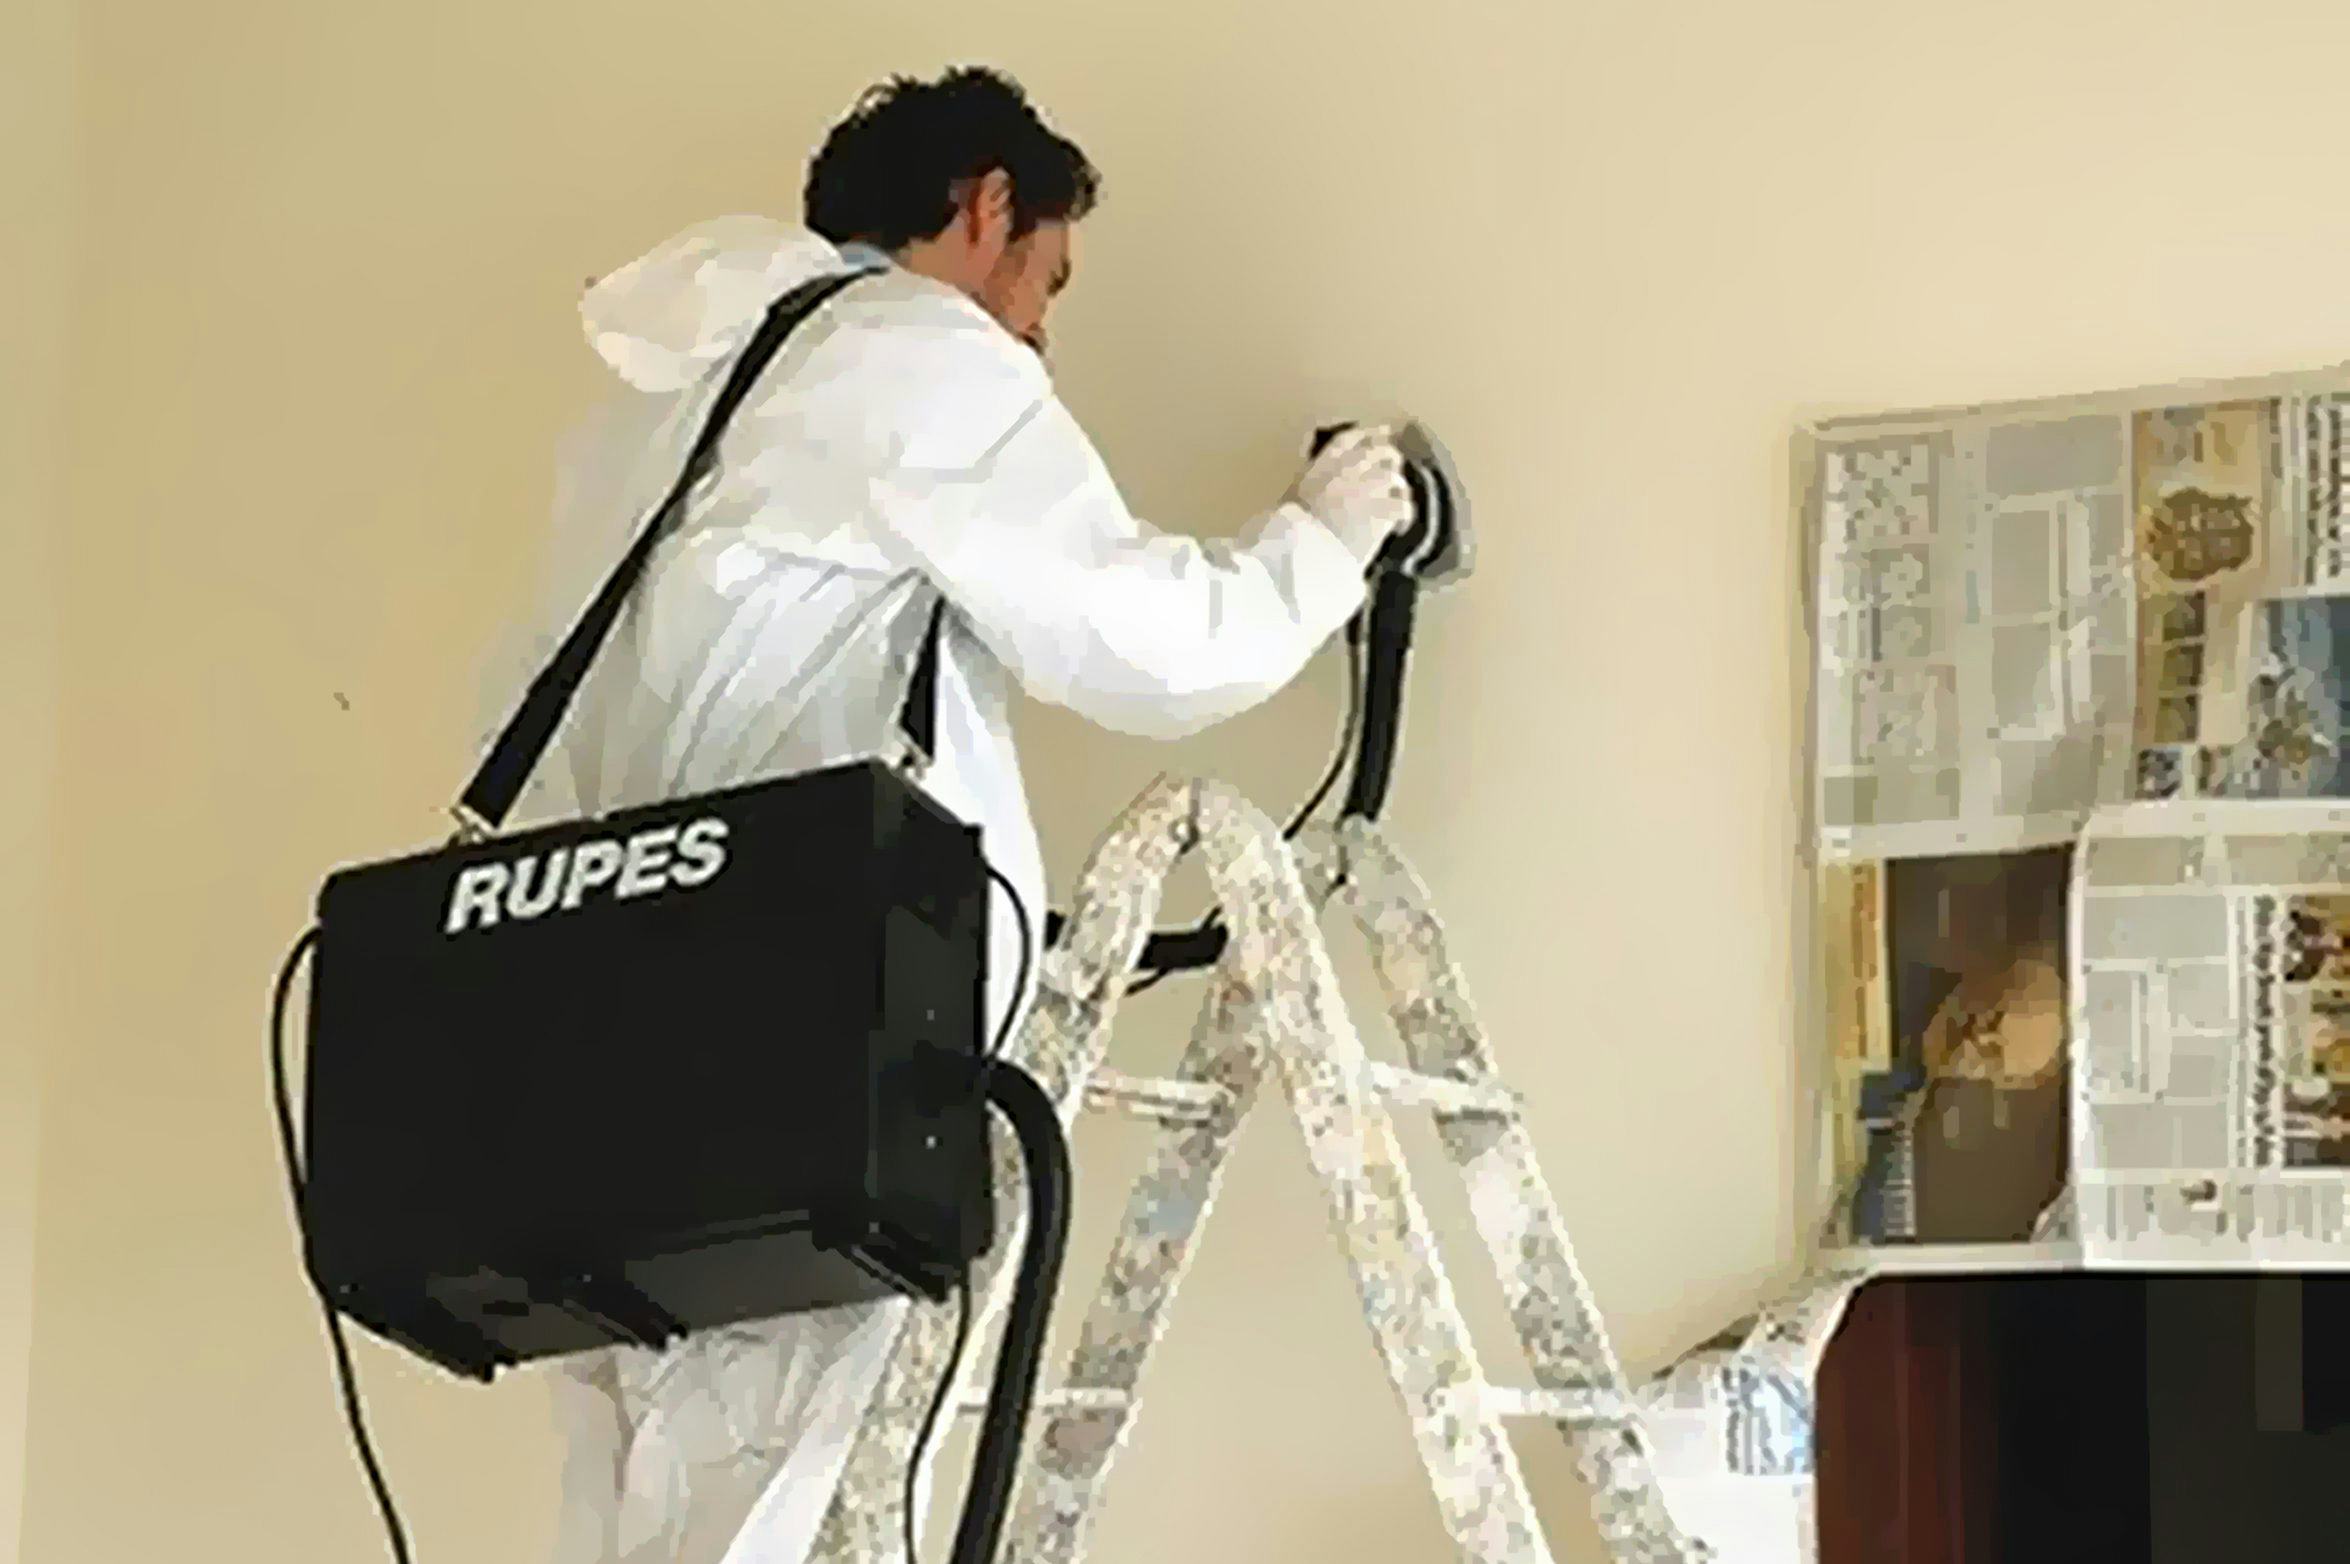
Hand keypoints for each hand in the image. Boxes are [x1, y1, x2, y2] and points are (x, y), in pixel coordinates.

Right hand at [1289, 424, 1411, 564]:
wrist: (1302, 553)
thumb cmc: (1289, 531)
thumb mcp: (1291, 498)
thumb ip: (1308, 484)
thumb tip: (1315, 483)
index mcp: (1321, 465)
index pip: (1349, 439)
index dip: (1369, 433)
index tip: (1384, 431)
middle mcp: (1347, 469)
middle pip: (1380, 452)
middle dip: (1392, 459)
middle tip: (1395, 471)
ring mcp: (1367, 488)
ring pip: (1395, 478)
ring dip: (1400, 490)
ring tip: (1398, 504)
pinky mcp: (1382, 511)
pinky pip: (1403, 506)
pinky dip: (1404, 517)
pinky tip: (1400, 528)